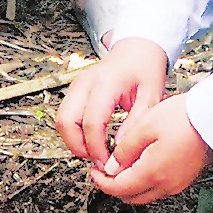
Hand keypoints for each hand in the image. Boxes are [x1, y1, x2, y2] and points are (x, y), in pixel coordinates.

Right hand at [55, 37, 168, 167]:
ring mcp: (77, 85)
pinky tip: (92, 139)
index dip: (96, 148)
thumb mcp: (151, 97)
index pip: (91, 122)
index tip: (107, 163)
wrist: (137, 49)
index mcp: (106, 83)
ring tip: (96, 151)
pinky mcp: (75, 90)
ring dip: (74, 140)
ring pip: (61, 119)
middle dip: (78, 146)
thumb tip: (120, 150)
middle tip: (98, 159)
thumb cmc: (145, 69)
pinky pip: (66, 115)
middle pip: (65, 121)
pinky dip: (74, 131)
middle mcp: (85, 82)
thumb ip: (135, 124)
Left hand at [89, 95, 212, 204]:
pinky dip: (145, 181)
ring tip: (121, 165)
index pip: (118, 189)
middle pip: (131, 197)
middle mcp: (166, 185)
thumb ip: (125, 149)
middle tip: (104, 169)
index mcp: (153, 173)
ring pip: (145, 194)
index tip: (94, 171)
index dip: (101, 182)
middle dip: (114, 186)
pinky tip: (141, 164)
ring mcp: (177, 184)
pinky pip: (159, 187)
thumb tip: (112, 166)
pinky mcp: (185, 179)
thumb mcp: (145, 126)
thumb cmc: (184, 118)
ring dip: (130, 184)